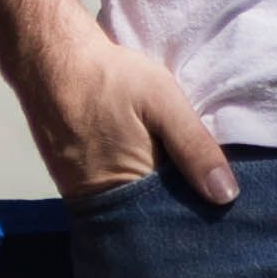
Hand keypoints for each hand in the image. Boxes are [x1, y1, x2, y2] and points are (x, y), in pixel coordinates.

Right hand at [12, 17, 236, 205]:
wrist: (50, 59)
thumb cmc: (109, 77)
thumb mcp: (163, 102)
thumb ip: (194, 147)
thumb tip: (226, 196)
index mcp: (130, 190)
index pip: (174, 218)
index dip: (199, 210)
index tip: (224, 202)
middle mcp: (103, 203)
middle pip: (150, 217)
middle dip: (177, 205)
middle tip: (206, 186)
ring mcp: (82, 195)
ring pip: (131, 205)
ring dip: (154, 194)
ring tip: (179, 173)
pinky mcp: (71, 182)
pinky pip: (111, 193)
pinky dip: (131, 182)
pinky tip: (148, 161)